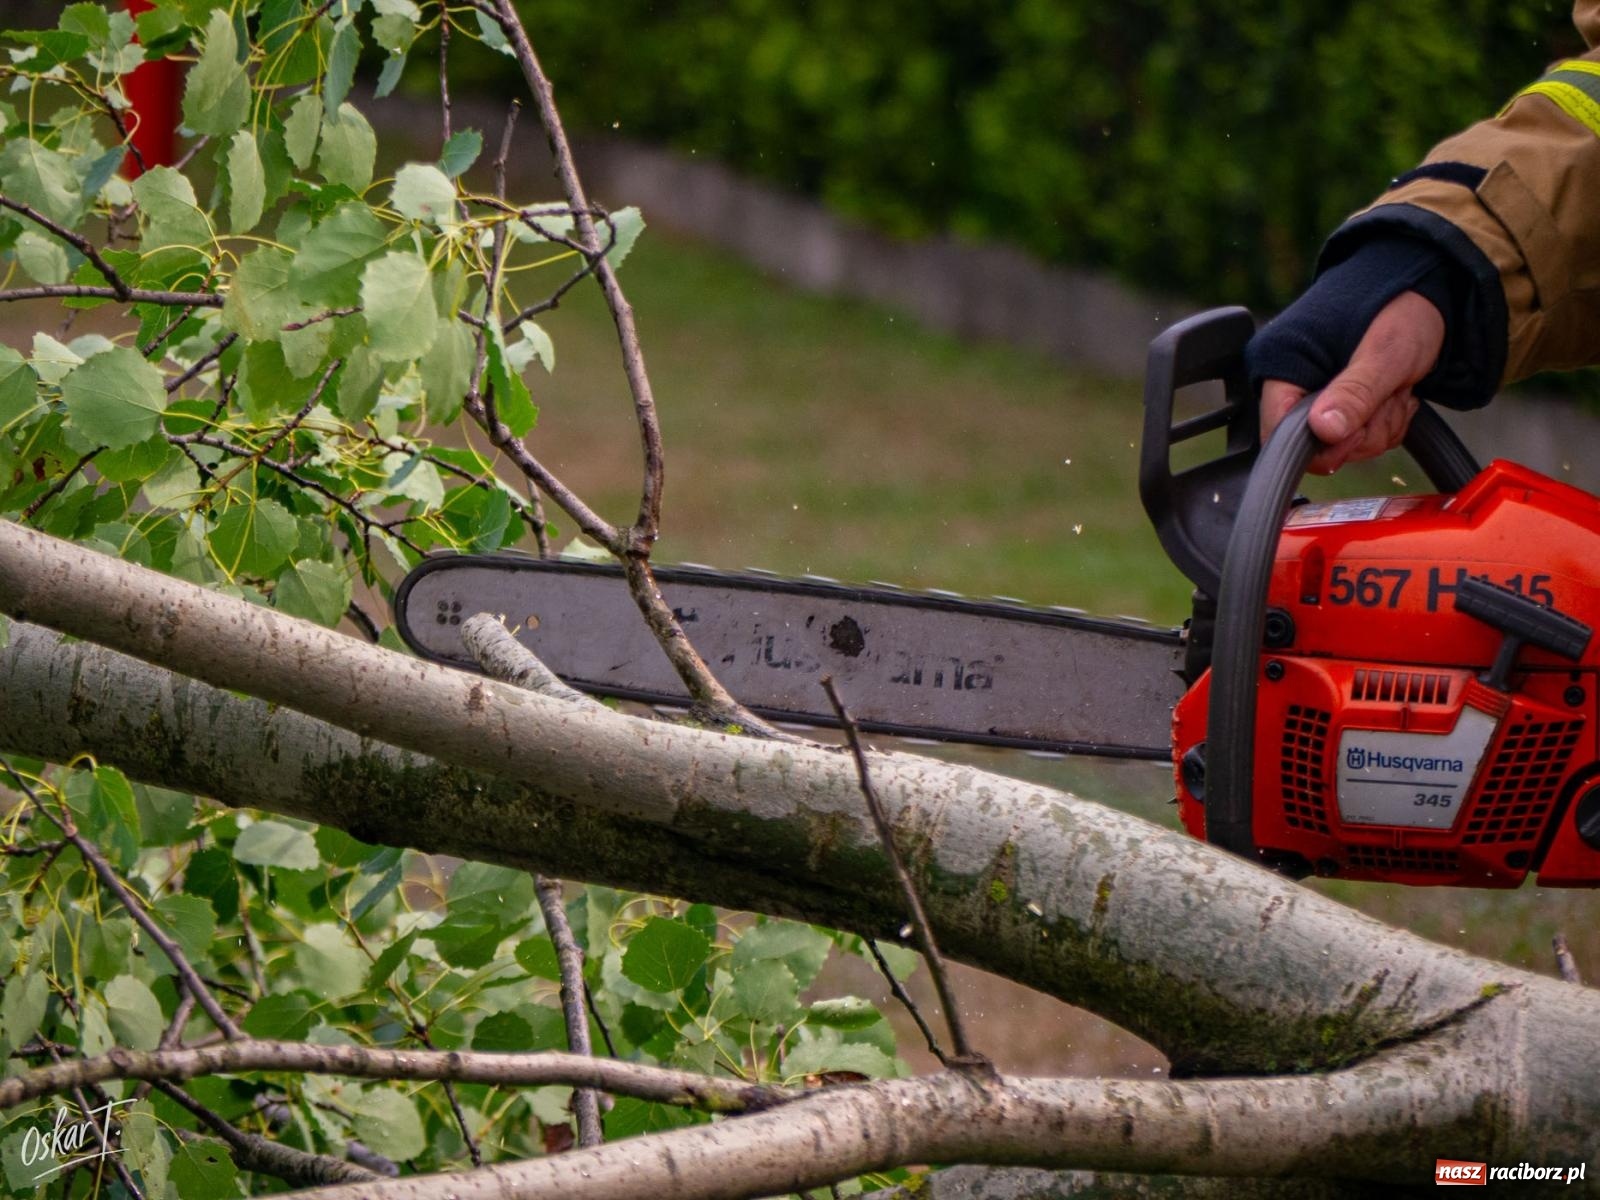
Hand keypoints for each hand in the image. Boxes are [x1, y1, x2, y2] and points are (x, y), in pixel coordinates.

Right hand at [1260, 290, 1445, 474]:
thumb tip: (1323, 430)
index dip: (1320, 444)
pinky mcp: (1335, 401)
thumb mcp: (1383, 353)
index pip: (1278, 432)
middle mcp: (1289, 381)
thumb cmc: (1401, 306)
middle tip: (1391, 394)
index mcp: (1281, 363)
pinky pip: (1358, 437)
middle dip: (1364, 430)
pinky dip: (1385, 422)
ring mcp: (1313, 393)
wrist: (1427, 290)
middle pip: (1316, 445)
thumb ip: (1354, 393)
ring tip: (1397, 388)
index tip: (1359, 430)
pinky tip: (1396, 393)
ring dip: (1381, 425)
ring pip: (1343, 444)